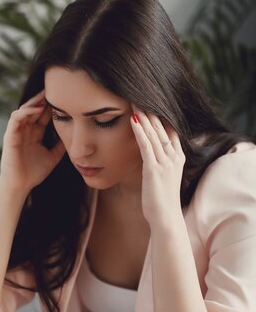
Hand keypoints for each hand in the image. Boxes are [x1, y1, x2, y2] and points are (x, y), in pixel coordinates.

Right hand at [0, 90, 65, 193]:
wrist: (20, 186)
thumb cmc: (34, 173)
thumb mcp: (53, 157)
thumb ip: (61, 146)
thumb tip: (74, 137)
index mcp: (35, 134)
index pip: (44, 115)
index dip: (53, 106)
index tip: (65, 97)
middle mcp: (26, 130)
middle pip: (35, 108)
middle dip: (44, 98)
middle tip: (56, 88)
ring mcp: (17, 132)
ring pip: (25, 110)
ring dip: (35, 102)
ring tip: (46, 95)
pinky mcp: (9, 135)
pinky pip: (16, 118)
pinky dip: (25, 112)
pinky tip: (36, 109)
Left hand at [130, 105, 184, 228]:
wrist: (166, 218)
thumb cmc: (161, 202)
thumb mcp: (162, 178)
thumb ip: (158, 164)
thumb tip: (149, 156)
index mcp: (178, 157)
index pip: (170, 129)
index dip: (161, 115)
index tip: (150, 101)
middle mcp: (174, 157)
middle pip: (162, 127)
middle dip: (151, 110)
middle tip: (139, 93)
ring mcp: (165, 162)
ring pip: (154, 133)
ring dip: (144, 115)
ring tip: (134, 100)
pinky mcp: (154, 169)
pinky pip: (146, 146)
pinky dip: (140, 131)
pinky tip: (133, 119)